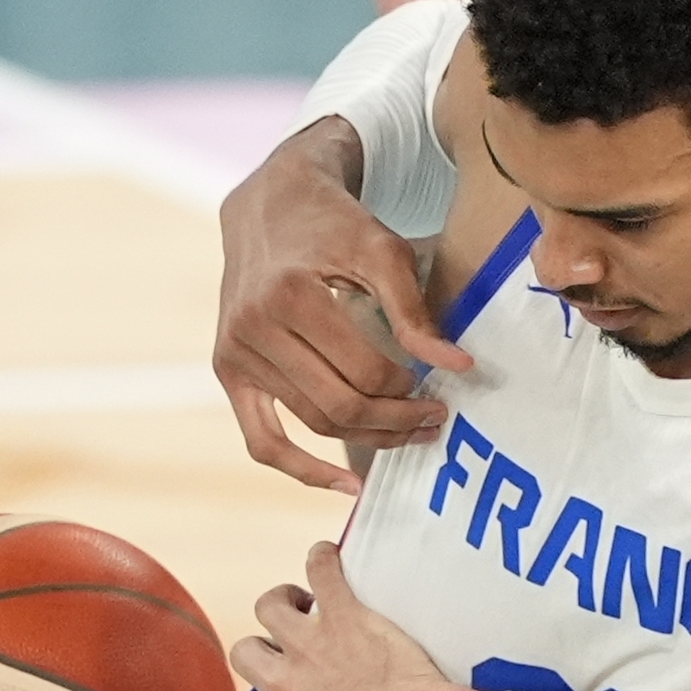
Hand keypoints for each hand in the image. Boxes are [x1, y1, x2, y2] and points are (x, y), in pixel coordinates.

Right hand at [215, 119, 471, 493]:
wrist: (270, 205)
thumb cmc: (334, 224)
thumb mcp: (383, 250)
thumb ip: (416, 311)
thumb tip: (460, 366)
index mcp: (289, 296)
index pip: (365, 370)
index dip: (409, 387)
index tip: (442, 387)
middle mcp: (252, 329)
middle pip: (338, 405)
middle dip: (396, 420)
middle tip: (437, 418)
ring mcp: (235, 354)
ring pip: (311, 424)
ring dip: (367, 440)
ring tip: (411, 434)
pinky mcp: (229, 371)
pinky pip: (261, 439)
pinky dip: (302, 469)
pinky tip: (346, 484)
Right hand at [231, 542, 463, 690]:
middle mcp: (281, 683)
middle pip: (249, 653)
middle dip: (264, 652)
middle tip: (293, 654)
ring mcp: (311, 645)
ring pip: (271, 607)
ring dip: (283, 603)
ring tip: (303, 607)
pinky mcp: (346, 617)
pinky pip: (322, 572)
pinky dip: (322, 560)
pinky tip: (329, 557)